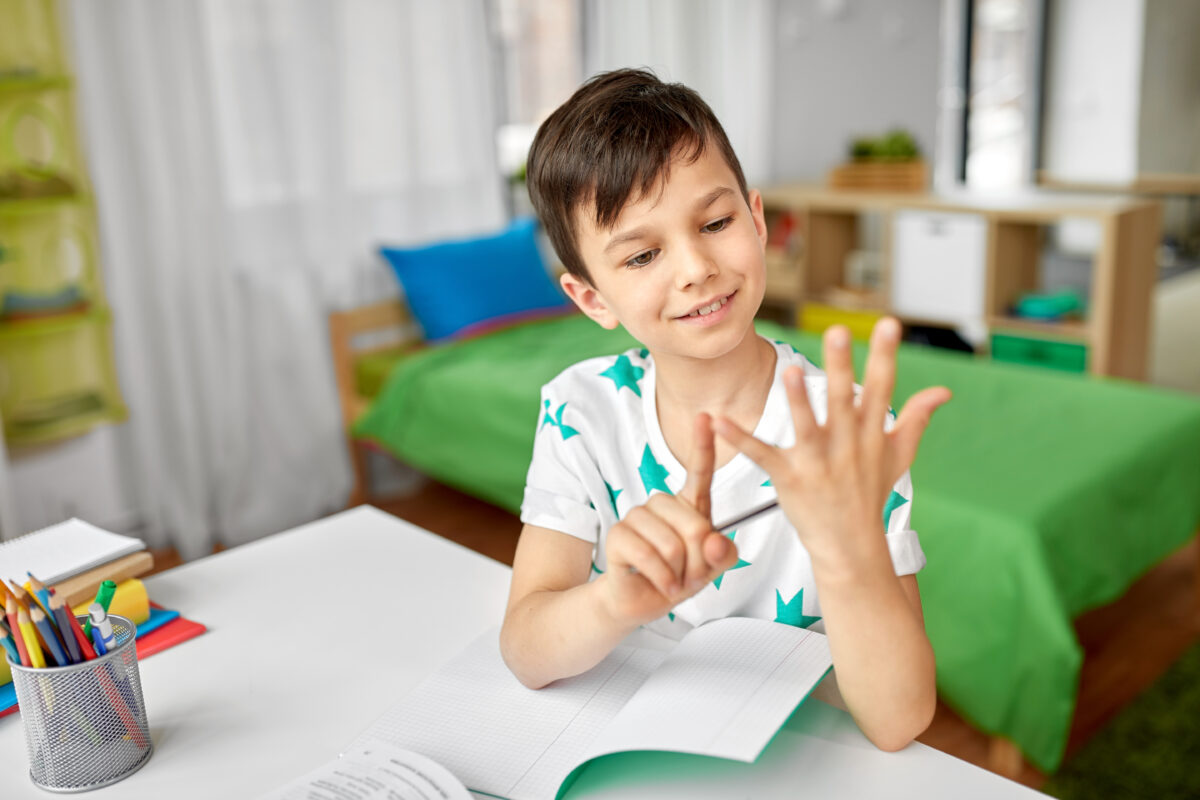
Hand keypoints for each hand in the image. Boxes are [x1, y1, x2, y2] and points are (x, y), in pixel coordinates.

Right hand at [600, 413, 738, 625]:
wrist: (642, 601)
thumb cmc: (678, 577)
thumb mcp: (712, 569)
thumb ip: (723, 555)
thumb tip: (713, 542)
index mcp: (688, 504)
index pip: (699, 471)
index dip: (703, 444)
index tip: (707, 417)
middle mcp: (661, 504)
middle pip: (695, 525)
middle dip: (699, 561)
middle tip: (690, 575)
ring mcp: (637, 517)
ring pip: (671, 544)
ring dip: (678, 573)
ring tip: (673, 580)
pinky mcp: (618, 535)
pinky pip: (648, 556)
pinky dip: (662, 578)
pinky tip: (662, 585)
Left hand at [713, 319, 949, 564]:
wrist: (851, 546)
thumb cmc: (871, 494)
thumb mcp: (899, 456)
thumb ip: (916, 418)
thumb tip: (944, 390)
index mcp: (871, 434)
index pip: (883, 388)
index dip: (885, 355)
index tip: (889, 324)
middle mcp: (847, 445)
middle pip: (844, 400)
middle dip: (842, 367)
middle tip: (837, 331)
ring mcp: (817, 463)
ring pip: (808, 426)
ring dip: (799, 400)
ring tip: (792, 372)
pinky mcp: (789, 479)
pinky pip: (762, 455)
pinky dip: (739, 439)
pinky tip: (717, 421)